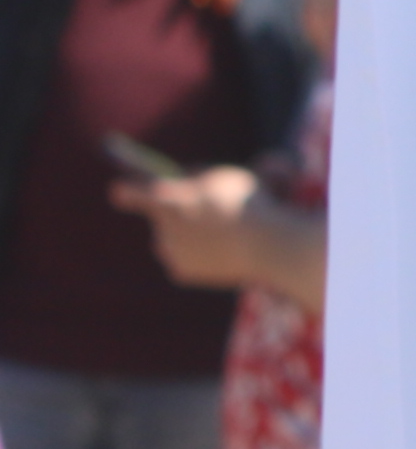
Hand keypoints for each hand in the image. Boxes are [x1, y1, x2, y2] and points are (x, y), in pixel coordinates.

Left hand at [112, 164, 259, 289]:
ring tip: (218, 232)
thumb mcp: (226, 176)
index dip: (127, 189)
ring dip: (186, 233)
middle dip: (176, 212)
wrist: (263, 245)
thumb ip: (199, 177)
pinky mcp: (179, 272)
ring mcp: (169, 251)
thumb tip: (186, 180)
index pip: (131, 192)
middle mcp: (160, 226)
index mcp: (167, 198)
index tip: (119, 190)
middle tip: (202, 208)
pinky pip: (183, 258)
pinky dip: (198, 254)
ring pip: (170, 238)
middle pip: (160, 216)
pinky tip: (220, 249)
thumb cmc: (247, 204)